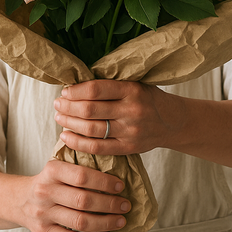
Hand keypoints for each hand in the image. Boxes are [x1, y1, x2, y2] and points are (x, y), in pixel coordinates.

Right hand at [21, 160, 130, 231]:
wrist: (17, 200)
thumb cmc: (48, 181)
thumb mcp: (57, 166)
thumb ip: (79, 165)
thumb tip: (115, 165)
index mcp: (51, 170)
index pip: (81, 176)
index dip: (104, 182)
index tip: (120, 186)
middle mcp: (45, 192)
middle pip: (83, 200)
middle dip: (109, 204)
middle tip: (126, 205)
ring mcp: (43, 214)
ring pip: (80, 222)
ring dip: (105, 223)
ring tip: (121, 221)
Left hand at [54, 80, 176, 155]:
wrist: (173, 122)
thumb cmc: (149, 98)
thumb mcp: (135, 83)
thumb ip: (111, 84)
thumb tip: (76, 83)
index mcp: (132, 89)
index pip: (96, 89)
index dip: (76, 91)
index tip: (65, 91)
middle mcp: (131, 110)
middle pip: (90, 110)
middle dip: (68, 107)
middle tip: (57, 104)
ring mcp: (130, 131)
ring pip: (90, 129)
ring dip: (69, 123)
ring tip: (59, 118)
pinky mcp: (128, 148)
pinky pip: (97, 148)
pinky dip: (77, 143)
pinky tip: (66, 136)